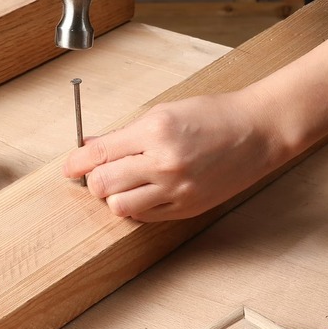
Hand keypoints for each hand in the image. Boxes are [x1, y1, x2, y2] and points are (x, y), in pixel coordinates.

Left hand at [62, 90, 280, 221]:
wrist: (257, 132)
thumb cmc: (213, 116)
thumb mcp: (164, 112)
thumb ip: (125, 133)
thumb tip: (91, 146)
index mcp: (155, 131)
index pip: (99, 154)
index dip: (76, 162)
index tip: (70, 166)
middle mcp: (164, 163)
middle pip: (103, 184)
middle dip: (93, 180)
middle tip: (97, 173)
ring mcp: (176, 189)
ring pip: (120, 207)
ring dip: (113, 196)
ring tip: (123, 184)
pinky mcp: (186, 208)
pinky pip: (145, 217)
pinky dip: (136, 206)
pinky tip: (143, 192)